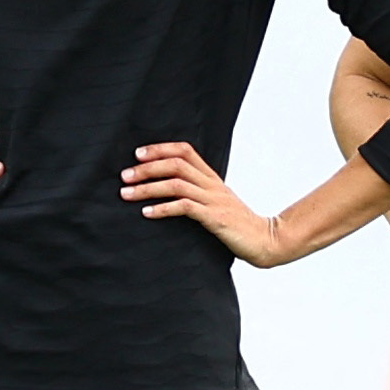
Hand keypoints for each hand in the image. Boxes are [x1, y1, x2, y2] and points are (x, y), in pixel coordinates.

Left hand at [120, 141, 289, 265]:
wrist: (265, 241)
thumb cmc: (239, 225)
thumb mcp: (219, 203)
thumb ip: (200, 194)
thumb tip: (171, 191)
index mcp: (212, 179)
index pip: (186, 151)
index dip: (160, 148)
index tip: (138, 155)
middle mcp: (212, 185)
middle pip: (176, 164)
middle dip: (146, 168)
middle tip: (124, 176)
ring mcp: (214, 200)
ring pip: (176, 184)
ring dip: (147, 188)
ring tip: (127, 194)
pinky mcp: (215, 218)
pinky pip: (184, 207)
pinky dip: (162, 209)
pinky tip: (147, 213)